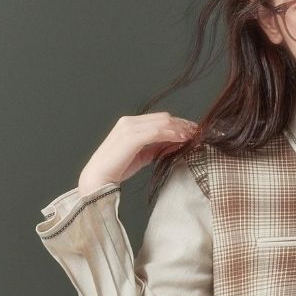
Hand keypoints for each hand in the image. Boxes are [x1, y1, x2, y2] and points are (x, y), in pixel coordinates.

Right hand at [77, 112, 198, 193]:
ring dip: (180, 128)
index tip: (193, 131)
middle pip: (164, 118)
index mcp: (130, 124)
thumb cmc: (117, 168)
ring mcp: (129, 128)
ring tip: (194, 136)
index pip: (160, 119)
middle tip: (198, 132)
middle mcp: (129, 122)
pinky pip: (156, 132)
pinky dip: (171, 134)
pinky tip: (182, 140)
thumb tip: (175, 145)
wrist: (98, 178)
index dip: (179, 124)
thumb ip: (156, 148)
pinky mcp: (131, 137)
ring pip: (162, 122)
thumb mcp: (142, 156)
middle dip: (183, 124)